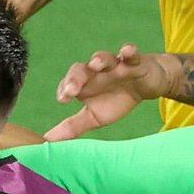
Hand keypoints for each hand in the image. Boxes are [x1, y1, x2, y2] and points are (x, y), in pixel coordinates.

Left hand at [28, 44, 166, 142]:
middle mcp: (95, 73)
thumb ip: (72, 128)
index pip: (67, 84)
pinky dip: (129, 52)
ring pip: (104, 59)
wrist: (146, 86)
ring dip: (100, 59)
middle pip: (81, 69)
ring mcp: (114, 65)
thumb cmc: (116, 99)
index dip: (64, 90)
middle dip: (75, 77)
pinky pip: (131, 54)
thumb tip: (46, 141)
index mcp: (83, 85)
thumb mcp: (94, 117)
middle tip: (72, 89)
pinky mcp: (135, 62)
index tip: (63, 100)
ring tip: (95, 64)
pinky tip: (126, 52)